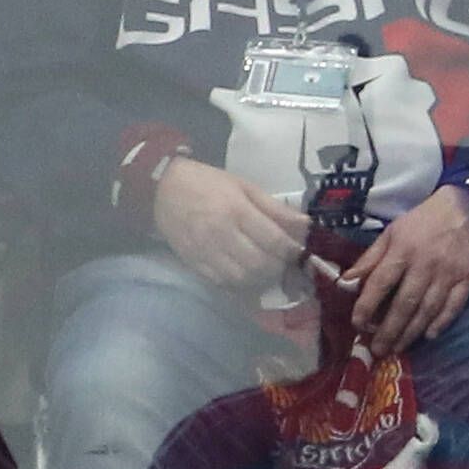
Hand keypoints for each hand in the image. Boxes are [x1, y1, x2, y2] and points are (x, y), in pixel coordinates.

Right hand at [154, 157, 307, 291]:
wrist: (162, 189)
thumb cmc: (208, 184)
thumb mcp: (245, 187)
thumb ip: (276, 209)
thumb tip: (307, 226)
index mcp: (237, 211)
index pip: (274, 241)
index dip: (293, 251)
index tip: (300, 252)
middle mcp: (221, 235)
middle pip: (260, 265)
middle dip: (278, 267)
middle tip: (283, 261)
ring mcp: (206, 252)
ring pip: (243, 279)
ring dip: (260, 278)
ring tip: (265, 267)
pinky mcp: (194, 264)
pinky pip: (223, 284)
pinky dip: (240, 283)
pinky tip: (245, 273)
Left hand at [342, 184, 468, 355]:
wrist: (466, 208)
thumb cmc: (423, 221)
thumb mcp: (391, 232)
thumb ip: (370, 258)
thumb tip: (346, 280)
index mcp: (402, 250)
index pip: (380, 282)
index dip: (367, 305)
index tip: (358, 325)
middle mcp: (425, 264)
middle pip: (405, 303)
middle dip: (389, 330)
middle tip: (378, 350)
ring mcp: (448, 273)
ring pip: (428, 309)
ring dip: (412, 332)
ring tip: (398, 348)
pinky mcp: (468, 278)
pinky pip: (454, 306)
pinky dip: (441, 322)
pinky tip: (429, 335)